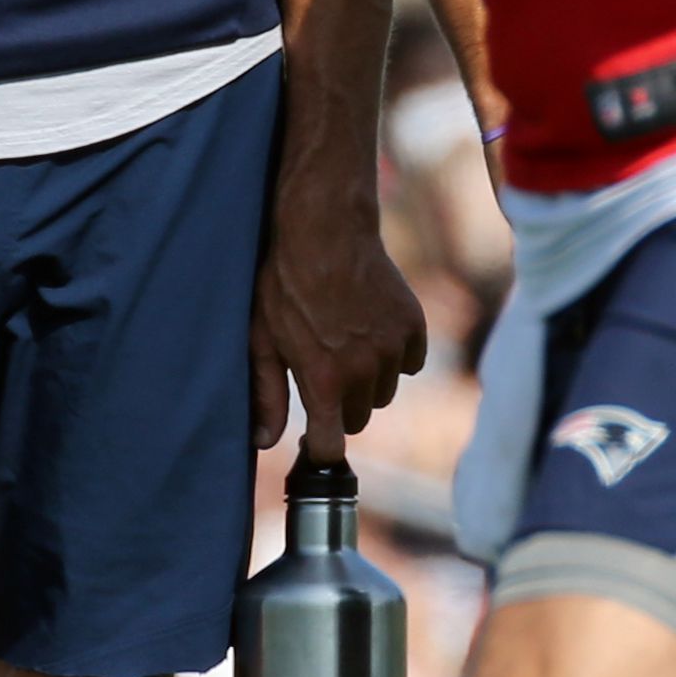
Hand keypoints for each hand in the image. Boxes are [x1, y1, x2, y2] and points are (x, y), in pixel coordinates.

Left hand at [251, 183, 429, 457]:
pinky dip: (393, 355)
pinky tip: (369, 327)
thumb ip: (266, 396)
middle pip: (357, 420)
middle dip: (339, 405)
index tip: (311, 437)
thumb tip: (264, 442)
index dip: (317, 448)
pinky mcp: (413, 327)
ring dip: (366, 381)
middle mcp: (364, 372)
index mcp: (324, 382)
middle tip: (322, 371)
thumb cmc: (282, 283)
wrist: (324, 228)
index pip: (330, 448)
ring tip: (344, 343)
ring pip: (383, 393)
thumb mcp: (262, 340)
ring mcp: (393, 349)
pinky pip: (408, 363)